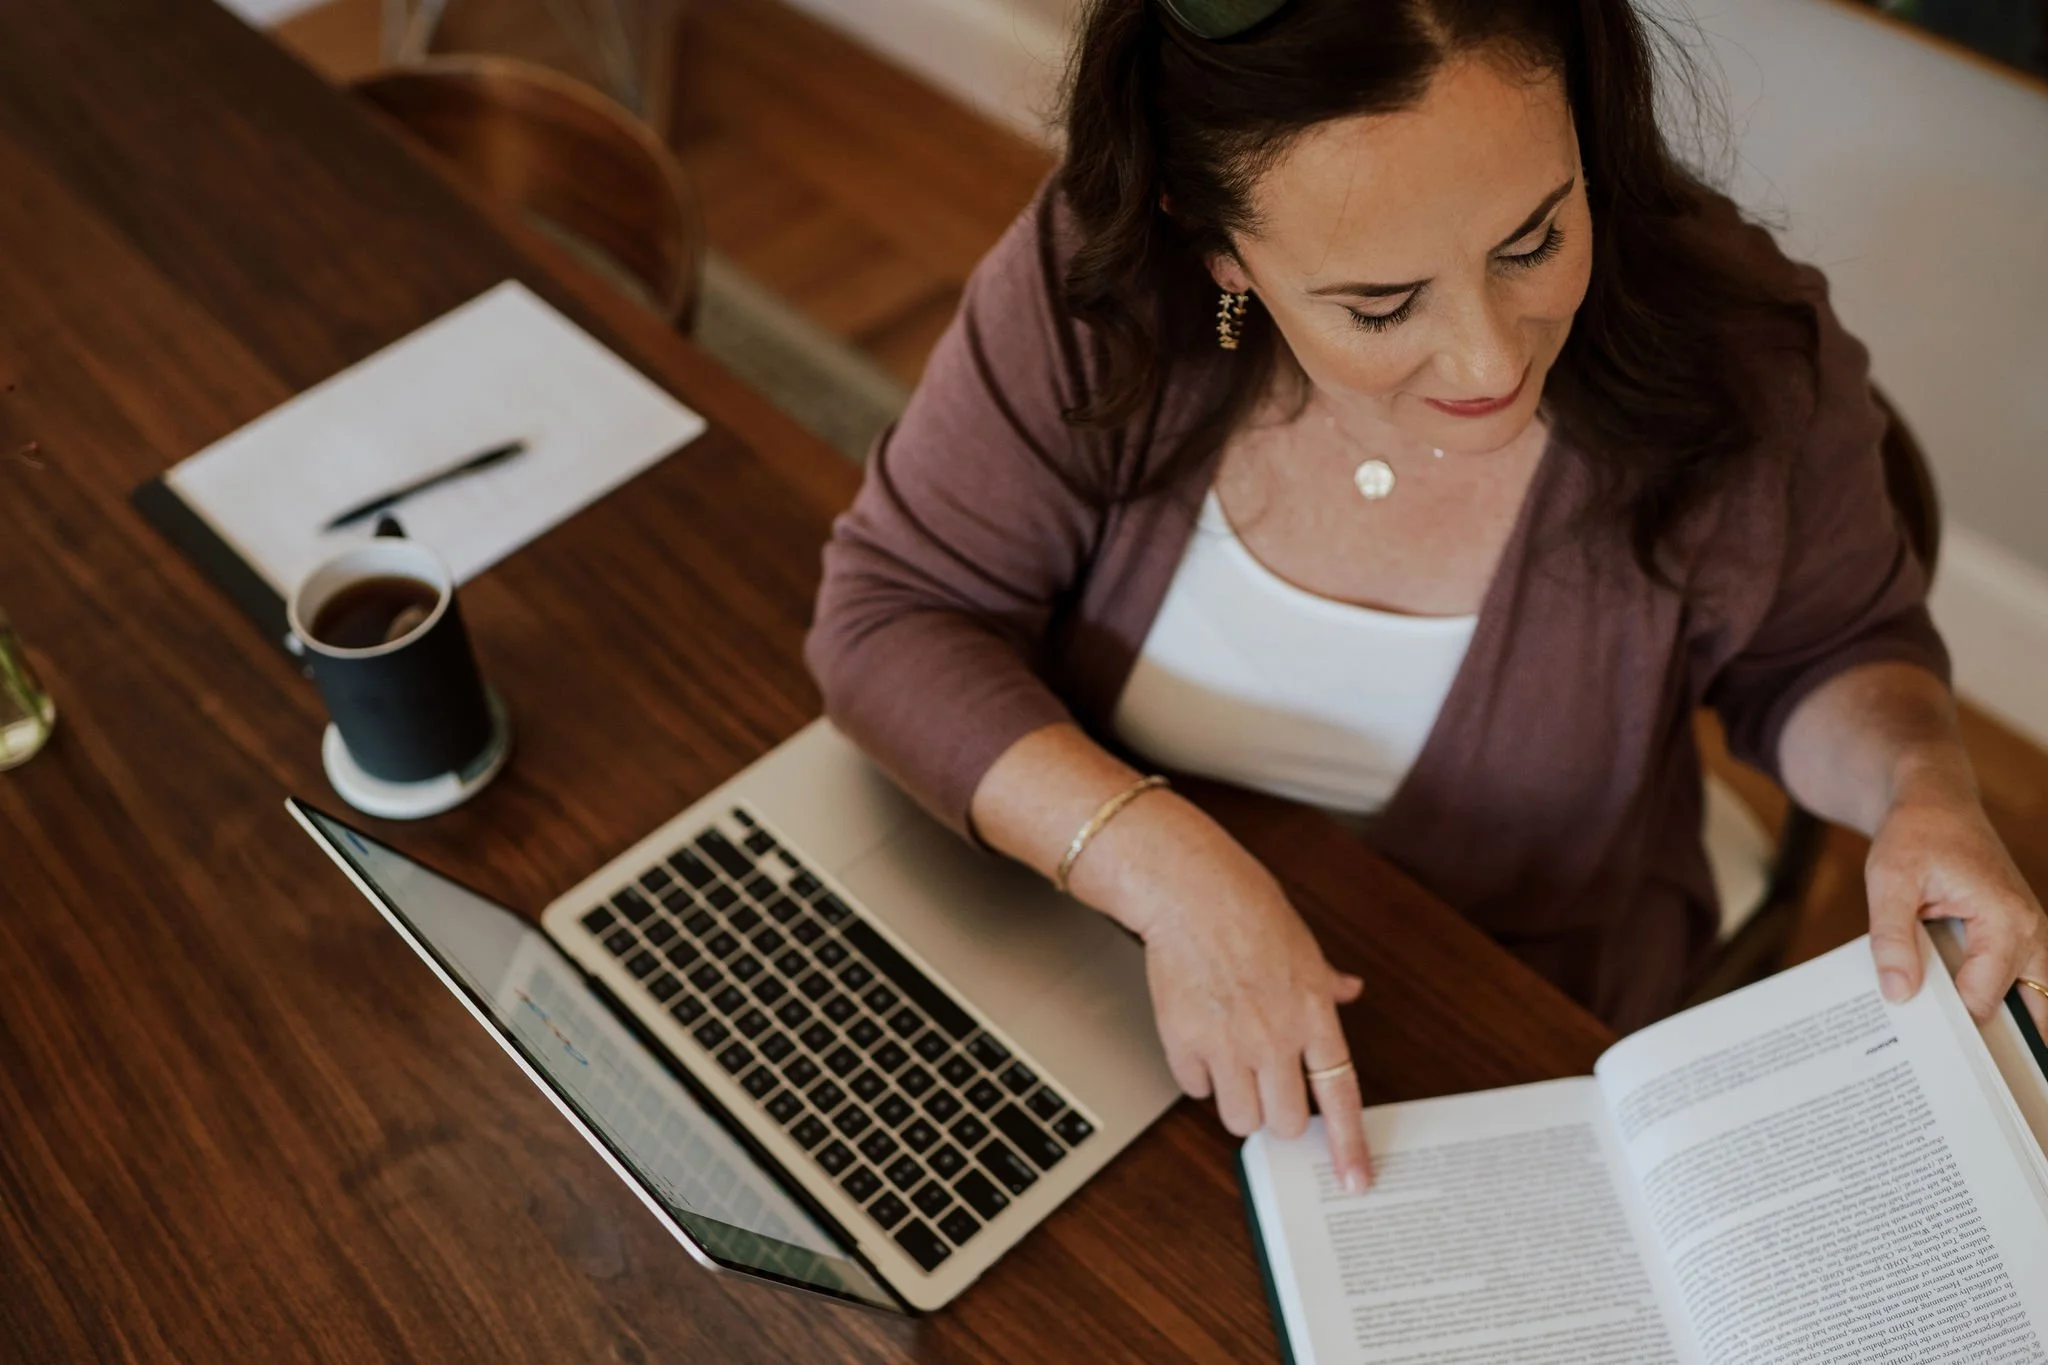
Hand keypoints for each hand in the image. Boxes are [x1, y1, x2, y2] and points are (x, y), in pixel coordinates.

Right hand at [1119, 816, 1373, 1191]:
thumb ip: (1327, 981)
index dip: (1349, 1146)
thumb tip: (1349, 989)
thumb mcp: (1303, 945)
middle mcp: (1276, 1039)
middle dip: (1278, 1116)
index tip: (1354, 1181)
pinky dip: (1198, 1077)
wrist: (1190, 893)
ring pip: (1240, 1120)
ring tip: (1231, 1067)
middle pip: (1285, 1123)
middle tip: (1268, 1089)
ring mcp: (1229, 1045)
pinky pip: (1196, 1090)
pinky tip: (1200, 1043)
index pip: (1341, 1095)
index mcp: (1314, 1015)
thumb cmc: (1247, 909)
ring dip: (1238, 1104)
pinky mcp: (1185, 1043)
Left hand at [1866, 791, 2047, 1030]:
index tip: (1921, 1044)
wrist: (1935, 803)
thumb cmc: (1915, 835)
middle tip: (1946, 1066)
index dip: (1951, 1024)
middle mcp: (2031, 933)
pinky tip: (1960, 1018)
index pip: (1983, 998)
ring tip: (1956, 1050)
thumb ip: (1893, 939)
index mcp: (2006, 922)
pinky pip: (2017, 983)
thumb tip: (1899, 995)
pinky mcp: (2019, 938)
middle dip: (1984, 1035)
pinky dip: (1994, 999)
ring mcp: (2032, 937)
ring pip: (2030, 1002)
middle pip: (2018, 1010)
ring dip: (1995, 1021)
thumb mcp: (1890, 882)